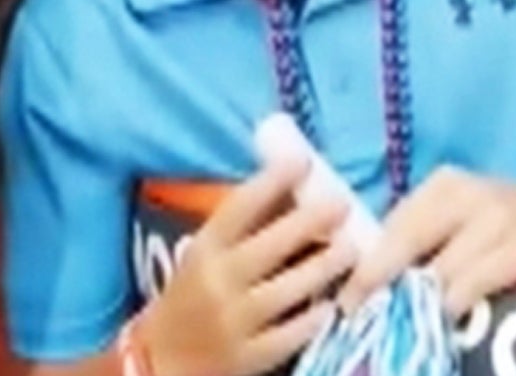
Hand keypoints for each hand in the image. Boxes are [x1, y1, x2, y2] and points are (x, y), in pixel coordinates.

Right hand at [139, 157, 354, 375]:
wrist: (164, 359)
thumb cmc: (194, 295)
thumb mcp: (208, 256)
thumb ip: (246, 229)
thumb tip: (294, 188)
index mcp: (204, 250)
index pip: (237, 209)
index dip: (269, 182)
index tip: (300, 160)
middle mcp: (216, 282)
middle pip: (266, 248)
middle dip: (307, 223)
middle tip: (342, 202)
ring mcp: (232, 323)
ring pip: (284, 292)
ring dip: (321, 268)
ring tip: (352, 249)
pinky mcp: (247, 358)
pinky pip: (287, 337)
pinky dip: (311, 321)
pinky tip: (331, 306)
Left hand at [340, 167, 515, 317]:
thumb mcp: (470, 220)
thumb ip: (430, 242)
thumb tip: (377, 286)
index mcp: (442, 187)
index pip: (387, 230)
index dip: (362, 272)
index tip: (342, 308)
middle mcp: (462, 195)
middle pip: (401, 248)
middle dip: (377, 292)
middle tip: (360, 328)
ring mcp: (494, 219)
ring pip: (435, 273)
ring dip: (414, 309)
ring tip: (397, 338)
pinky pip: (472, 286)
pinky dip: (453, 311)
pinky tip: (444, 331)